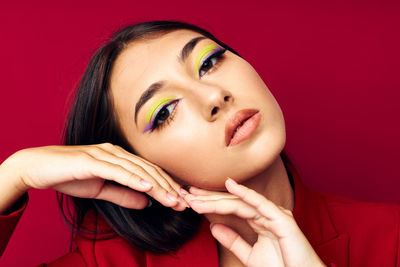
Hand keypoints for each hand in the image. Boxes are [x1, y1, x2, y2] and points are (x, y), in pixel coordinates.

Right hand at [0, 143, 186, 210]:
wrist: (39, 168)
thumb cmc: (70, 176)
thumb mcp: (101, 189)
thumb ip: (123, 194)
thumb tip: (145, 202)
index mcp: (119, 158)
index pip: (148, 172)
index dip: (166, 186)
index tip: (180, 201)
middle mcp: (116, 153)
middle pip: (148, 171)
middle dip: (168, 187)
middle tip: (184, 203)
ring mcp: (104, 154)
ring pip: (137, 171)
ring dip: (156, 186)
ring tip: (172, 199)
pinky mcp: (91, 161)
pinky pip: (117, 171)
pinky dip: (134, 179)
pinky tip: (148, 188)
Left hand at [184, 178, 325, 266]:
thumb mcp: (250, 255)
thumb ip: (233, 240)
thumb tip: (213, 227)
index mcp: (259, 219)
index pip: (230, 207)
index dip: (210, 203)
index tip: (191, 200)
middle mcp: (266, 213)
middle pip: (232, 201)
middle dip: (208, 197)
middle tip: (187, 192)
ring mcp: (274, 214)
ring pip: (240, 202)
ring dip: (217, 199)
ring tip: (196, 195)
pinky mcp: (282, 219)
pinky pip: (260, 204)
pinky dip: (245, 193)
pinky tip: (231, 185)